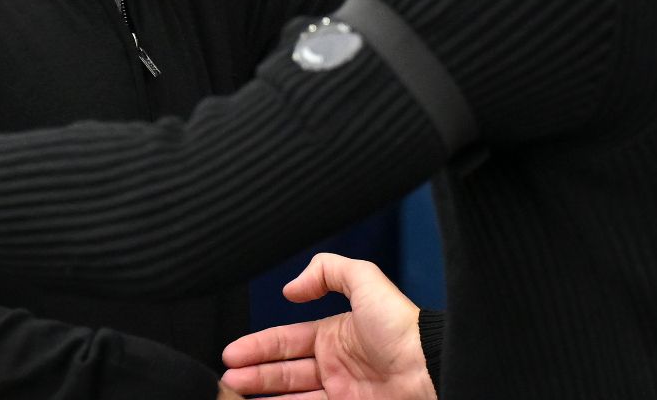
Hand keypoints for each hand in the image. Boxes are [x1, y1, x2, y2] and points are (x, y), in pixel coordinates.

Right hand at [221, 254, 433, 399]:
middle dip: (252, 374)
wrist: (431, 367)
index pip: (287, 340)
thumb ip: (328, 270)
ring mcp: (342, 392)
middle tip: (225, 379)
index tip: (232, 353)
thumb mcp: (366, 280)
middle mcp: (336, 364)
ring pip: (291, 395)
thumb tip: (291, 287)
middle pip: (283, 371)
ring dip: (261, 394)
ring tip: (232, 395)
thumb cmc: (402, 327)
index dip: (258, 346)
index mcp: (336, 334)